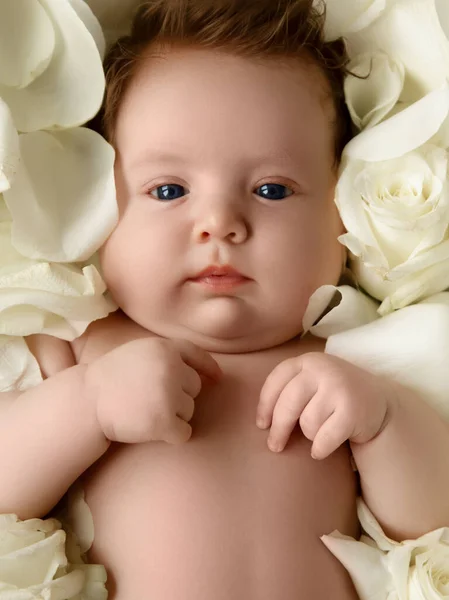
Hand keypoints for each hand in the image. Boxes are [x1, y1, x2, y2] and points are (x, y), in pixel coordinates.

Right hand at [85, 337, 221, 443]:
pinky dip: (173, 435)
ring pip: (190, 410)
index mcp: (164, 348)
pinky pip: (184, 432)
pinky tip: (153, 431)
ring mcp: (168, 394)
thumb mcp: (138, 352)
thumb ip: (166, 356)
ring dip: (174, 415)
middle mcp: (170, 368)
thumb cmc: (111, 379)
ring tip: (146, 412)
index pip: (196, 354)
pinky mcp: (163, 421)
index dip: (208, 367)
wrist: (86, 402)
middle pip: (194, 387)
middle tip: (151, 400)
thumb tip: (203, 372)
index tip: (217, 379)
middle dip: (180, 396)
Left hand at [256, 353, 393, 458]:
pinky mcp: (352, 410)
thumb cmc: (334, 394)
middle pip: (288, 405)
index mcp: (308, 361)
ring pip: (307, 423)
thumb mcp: (312, 381)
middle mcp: (323, 370)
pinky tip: (321, 450)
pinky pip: (324, 438)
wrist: (378, 401)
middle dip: (278, 429)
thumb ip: (289, 390)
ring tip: (320, 431)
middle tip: (274, 446)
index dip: (265, 405)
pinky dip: (320, 449)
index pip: (276, 381)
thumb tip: (263, 422)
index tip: (262, 424)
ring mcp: (339, 388)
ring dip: (310, 435)